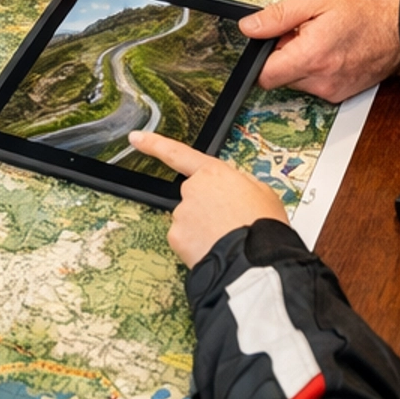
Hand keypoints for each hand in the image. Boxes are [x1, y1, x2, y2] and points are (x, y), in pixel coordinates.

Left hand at [128, 131, 289, 267]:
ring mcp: (181, 214)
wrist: (254, 260)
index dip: (154, 144)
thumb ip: (242, 184)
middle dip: (206, 210)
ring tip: (229, 240)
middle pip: (193, 197)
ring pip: (190, 221)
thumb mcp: (263, 193)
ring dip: (205, 230)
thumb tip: (235, 190)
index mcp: (213, 173)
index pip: (178, 153)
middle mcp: (191, 190)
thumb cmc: (263, 225)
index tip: (135, 138)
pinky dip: (197, 246)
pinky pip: (185, 241)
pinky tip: (215, 250)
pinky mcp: (176, 237)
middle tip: (231, 224)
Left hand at [244, 0, 399, 100]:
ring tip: (320, 39)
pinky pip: (315, 85)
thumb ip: (279, 14)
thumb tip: (250, 27)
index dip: (261, 57)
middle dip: (284, 55)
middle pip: (280, 78)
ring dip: (301, 62)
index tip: (270, 42)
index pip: (264, 76)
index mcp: (311, 56)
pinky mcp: (340, 94)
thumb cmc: (364, 10)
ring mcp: (332, 90)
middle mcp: (320, 80)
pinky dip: (316, 69)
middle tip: (303, 32)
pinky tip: (331, 50)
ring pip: (297, 81)